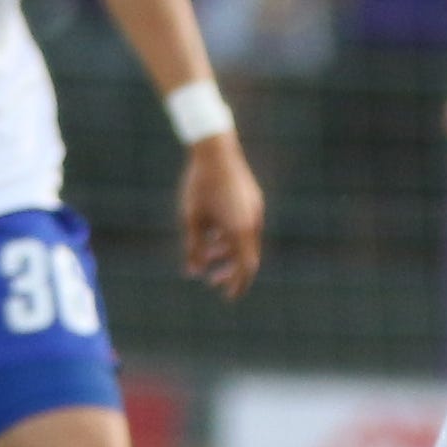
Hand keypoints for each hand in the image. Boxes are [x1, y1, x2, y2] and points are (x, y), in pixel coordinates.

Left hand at [177, 133, 266, 294]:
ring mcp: (254, 209)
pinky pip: (243, 226)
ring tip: (207, 255)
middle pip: (246, 257)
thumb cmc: (200, 185)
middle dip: (229, 271)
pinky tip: (213, 235)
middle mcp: (252, 222)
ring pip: (243, 241)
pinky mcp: (251, 199)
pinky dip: (230, 237)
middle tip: (211, 282)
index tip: (227, 297)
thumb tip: (194, 273)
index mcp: (240, 230)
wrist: (215, 149)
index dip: (237, 285)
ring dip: (227, 252)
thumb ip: (194, 248)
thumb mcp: (192, 219)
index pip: (245, 267)